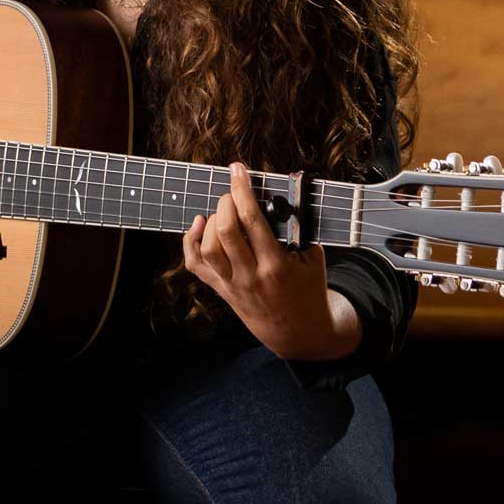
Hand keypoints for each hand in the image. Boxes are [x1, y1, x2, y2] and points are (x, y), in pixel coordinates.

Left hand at [182, 162, 362, 360]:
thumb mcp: (313, 258)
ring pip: (208, 248)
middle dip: (226, 202)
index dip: (242, 189)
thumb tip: (282, 197)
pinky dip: (191, 241)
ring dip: (211, 221)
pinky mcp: (222, 290)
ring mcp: (233, 285)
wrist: (299, 334)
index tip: (238, 169)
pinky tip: (200, 224)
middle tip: (233, 191)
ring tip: (224, 211)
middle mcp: (250, 276)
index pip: (252, 220)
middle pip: (225, 232)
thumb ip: (299, 229)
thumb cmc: (308, 291)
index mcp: (276, 266)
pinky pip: (196, 265)